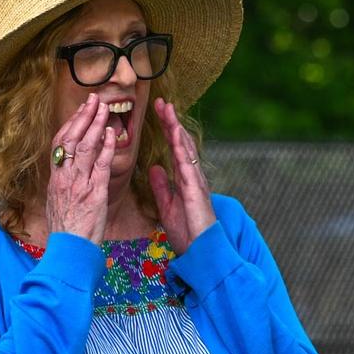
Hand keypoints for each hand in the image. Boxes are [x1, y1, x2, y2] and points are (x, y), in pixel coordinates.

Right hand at [47, 94, 114, 243]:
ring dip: (96, 126)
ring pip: (85, 147)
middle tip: (94, 100)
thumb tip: (68, 172)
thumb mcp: (58, 203)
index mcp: (56, 178)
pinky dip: (107, 148)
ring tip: (106, 109)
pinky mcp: (94, 193)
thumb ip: (64, 184)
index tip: (81, 110)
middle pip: (71, 139)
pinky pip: (101, 165)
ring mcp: (78, 184)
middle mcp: (64, 177)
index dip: (71, 124)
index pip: (60, 143)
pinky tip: (113, 135)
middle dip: (83, 117)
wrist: (69, 249)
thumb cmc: (67, 230)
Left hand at [148, 98, 215, 253]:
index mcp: (185, 179)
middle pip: (181, 143)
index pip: (174, 149)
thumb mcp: (167, 205)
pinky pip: (186, 164)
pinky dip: (181, 148)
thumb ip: (162, 186)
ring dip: (176, 128)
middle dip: (171, 122)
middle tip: (161, 102)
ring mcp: (196, 181)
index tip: (158, 113)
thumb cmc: (187, 232)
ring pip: (185, 149)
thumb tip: (154, 167)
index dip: (167, 130)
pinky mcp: (195, 189)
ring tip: (168, 110)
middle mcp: (192, 176)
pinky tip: (174, 134)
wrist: (200, 250)